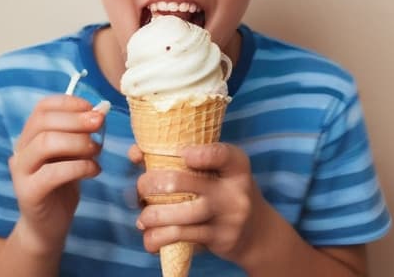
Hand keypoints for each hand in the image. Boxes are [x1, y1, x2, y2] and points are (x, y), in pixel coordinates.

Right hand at [9, 95, 104, 253]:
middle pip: (43, 122)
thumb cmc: (64, 182)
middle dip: (76, 119)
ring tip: (97, 150)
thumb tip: (101, 112)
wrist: (48, 225)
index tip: (93, 108)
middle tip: (100, 123)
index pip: (42, 107)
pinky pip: (53, 173)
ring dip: (78, 142)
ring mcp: (21, 171)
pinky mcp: (28, 193)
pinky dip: (79, 167)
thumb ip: (82, 133)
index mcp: (31, 134)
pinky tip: (94, 170)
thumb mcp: (74, 152)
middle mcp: (21, 149)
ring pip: (45, 144)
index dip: (69, 103)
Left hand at [134, 143, 266, 269]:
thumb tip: (135, 154)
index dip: (200, 154)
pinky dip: (159, 238)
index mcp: (235, 164)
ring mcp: (228, 216)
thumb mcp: (219, 170)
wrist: (257, 232)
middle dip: (150, 184)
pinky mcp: (219, 238)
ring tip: (143, 217)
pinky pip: (182, 238)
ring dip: (151, 216)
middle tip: (142, 188)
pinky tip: (150, 238)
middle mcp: (234, 189)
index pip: (221, 154)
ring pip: (179, 215)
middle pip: (182, 181)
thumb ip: (187, 158)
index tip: (182, 154)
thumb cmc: (224, 190)